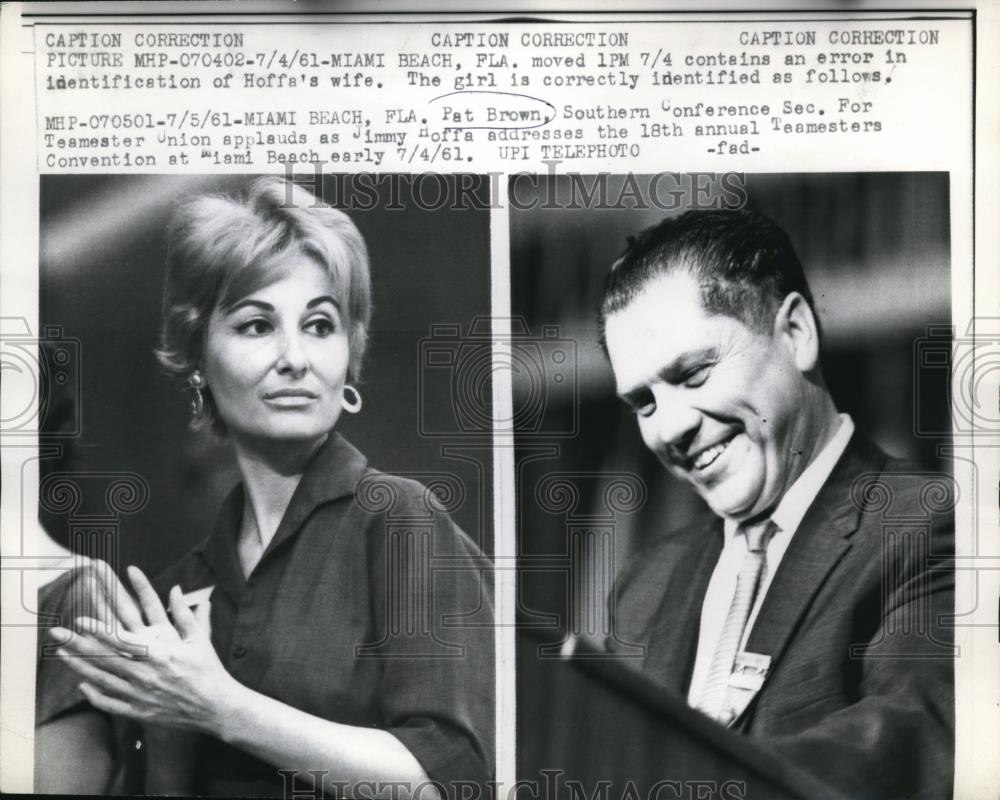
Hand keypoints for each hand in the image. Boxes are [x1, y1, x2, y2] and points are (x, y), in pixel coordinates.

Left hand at [51, 566, 236, 736]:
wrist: (216, 708)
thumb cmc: (209, 670)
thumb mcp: (199, 639)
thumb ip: (185, 613)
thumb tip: (175, 589)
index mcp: (160, 654)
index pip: (122, 640)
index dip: (99, 629)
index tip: (80, 619)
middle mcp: (146, 675)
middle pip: (104, 658)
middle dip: (77, 644)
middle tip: (56, 633)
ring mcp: (140, 695)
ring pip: (102, 679)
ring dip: (79, 666)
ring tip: (61, 654)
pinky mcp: (140, 712)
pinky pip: (111, 703)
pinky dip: (94, 694)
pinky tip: (82, 684)